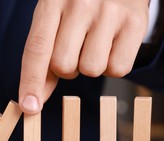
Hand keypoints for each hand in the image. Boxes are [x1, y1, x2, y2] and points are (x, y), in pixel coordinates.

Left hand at [18, 0, 149, 113]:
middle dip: (67, 68)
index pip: (37, 50)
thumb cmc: (80, 3)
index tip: (28, 107)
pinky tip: (113, 44)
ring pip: (91, 70)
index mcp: (52, 1)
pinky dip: (113, 65)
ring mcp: (109, 12)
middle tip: (76, 48)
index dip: (31, 82)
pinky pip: (118, 69)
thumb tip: (34, 100)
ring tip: (95, 42)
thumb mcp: (54, 18)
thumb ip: (43, 57)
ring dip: (90, 66)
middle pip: (63, 66)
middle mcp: (80, 3)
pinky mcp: (134, 23)